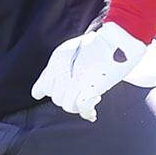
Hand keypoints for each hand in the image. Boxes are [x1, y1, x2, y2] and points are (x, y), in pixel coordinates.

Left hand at [30, 22, 146, 121]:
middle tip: (80, 93)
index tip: (39, 95)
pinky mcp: (88, 89)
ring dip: (77, 105)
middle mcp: (61, 72)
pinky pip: (82, 109)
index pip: (43, 84)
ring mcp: (74, 81)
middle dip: (67, 98)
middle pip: (56, 97)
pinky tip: (91, 114)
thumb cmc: (99, 43)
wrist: (115, 40)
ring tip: (90, 98)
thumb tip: (53, 83)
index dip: (43, 90)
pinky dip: (86, 112)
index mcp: (57, 60)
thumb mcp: (72, 49)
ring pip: (67, 105)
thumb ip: (62, 65)